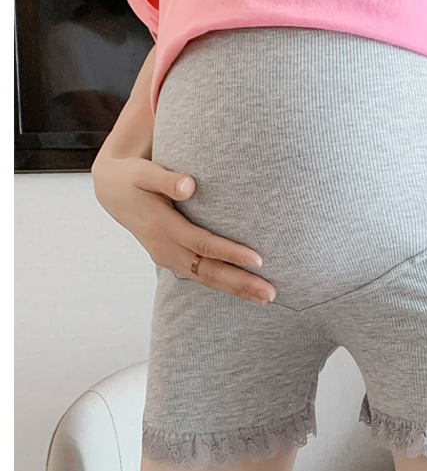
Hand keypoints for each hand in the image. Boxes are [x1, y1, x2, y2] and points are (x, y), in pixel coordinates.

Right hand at [91, 151, 276, 305]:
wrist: (112, 192)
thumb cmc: (133, 178)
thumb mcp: (144, 173)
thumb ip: (166, 179)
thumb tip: (189, 185)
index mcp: (163, 228)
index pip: (203, 244)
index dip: (230, 253)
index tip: (258, 260)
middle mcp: (166, 249)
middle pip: (209, 271)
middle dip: (241, 283)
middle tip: (270, 292)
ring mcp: (168, 259)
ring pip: (206, 280)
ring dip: (237, 290)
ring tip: (266, 298)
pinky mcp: (172, 262)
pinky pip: (201, 278)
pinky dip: (224, 287)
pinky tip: (246, 293)